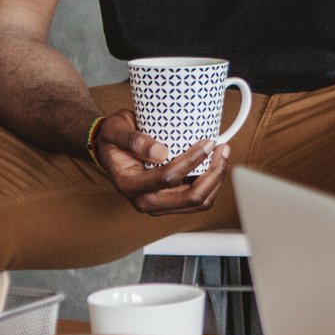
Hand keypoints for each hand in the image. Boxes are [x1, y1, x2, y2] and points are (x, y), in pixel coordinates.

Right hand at [91, 110, 228, 215]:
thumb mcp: (115, 129)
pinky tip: (215, 163)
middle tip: (221, 149)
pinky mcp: (171, 202)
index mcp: (129, 185)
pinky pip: (199, 199)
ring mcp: (159, 205)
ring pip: (199, 202)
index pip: (168, 178)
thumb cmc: (114, 138)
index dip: (192, 160)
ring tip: (222, 155)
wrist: (112, 149)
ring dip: (216, 180)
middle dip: (213, 174)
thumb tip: (160, 153)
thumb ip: (133, 140)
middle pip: (191, 198)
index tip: (207, 142)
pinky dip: (212, 183)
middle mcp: (144, 201)